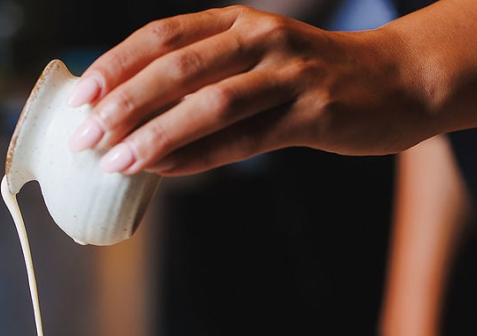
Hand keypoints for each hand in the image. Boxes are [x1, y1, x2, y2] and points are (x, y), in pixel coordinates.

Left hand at [67, 6, 431, 175]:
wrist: (397, 80)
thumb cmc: (308, 76)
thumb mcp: (253, 59)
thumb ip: (202, 76)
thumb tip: (132, 114)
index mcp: (237, 21)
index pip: (162, 36)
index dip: (116, 65)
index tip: (79, 98)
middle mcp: (260, 38)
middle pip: (178, 67)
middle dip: (124, 103)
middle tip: (85, 137)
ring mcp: (289, 74)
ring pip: (210, 103)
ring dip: (157, 134)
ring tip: (117, 162)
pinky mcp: (313, 114)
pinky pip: (245, 140)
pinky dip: (199, 157)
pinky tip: (165, 172)